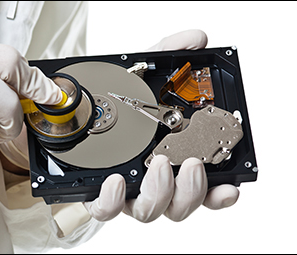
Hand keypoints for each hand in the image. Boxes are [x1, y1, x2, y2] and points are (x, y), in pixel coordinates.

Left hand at [83, 29, 239, 221]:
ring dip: (160, 192)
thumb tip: (196, 39)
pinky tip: (116, 182)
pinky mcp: (94, 194)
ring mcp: (124, 191)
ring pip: (148, 211)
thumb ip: (169, 58)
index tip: (230, 188)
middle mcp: (150, 183)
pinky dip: (113, 201)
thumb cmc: (111, 106)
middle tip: (190, 164)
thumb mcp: (139, 77)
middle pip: (178, 206)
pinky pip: (106, 210)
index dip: (218, 194)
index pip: (201, 188)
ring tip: (158, 165)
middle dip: (190, 191)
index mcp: (169, 162)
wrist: (67, 117)